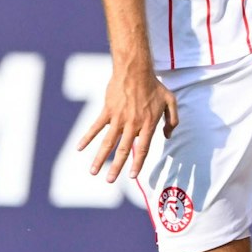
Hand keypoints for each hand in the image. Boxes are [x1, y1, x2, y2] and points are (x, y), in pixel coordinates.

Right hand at [79, 64, 178, 182]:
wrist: (135, 71)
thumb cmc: (154, 86)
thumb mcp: (170, 102)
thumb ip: (173, 120)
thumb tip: (167, 136)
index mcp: (148, 124)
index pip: (143, 149)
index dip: (137, 164)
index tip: (132, 176)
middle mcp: (132, 124)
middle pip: (123, 150)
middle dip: (116, 167)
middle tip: (110, 181)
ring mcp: (118, 118)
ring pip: (108, 142)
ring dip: (100, 158)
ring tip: (93, 172)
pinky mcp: (107, 111)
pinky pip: (95, 127)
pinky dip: (87, 137)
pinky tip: (79, 148)